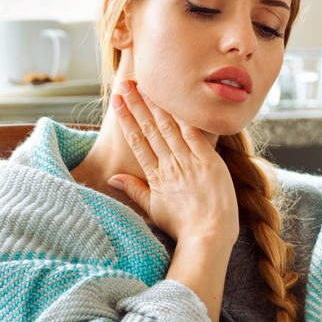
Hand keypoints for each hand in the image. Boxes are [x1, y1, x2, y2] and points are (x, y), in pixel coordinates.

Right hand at [108, 80, 239, 249]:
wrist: (208, 236)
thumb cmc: (183, 227)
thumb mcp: (153, 209)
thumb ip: (134, 190)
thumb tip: (113, 179)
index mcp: (156, 176)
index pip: (137, 141)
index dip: (127, 120)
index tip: (117, 102)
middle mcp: (170, 165)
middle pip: (150, 129)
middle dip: (137, 105)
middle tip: (126, 84)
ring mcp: (189, 162)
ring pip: (169, 127)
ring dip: (156, 105)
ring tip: (146, 86)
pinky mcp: (209, 161)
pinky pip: (195, 134)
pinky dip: (185, 117)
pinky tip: (177, 100)